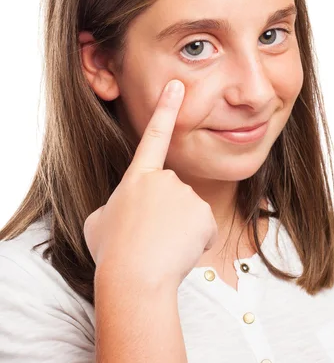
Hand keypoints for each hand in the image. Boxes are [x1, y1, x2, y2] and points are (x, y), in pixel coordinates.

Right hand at [84, 79, 216, 289]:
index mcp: (137, 178)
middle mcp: (165, 179)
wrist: (134, 276)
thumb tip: (122, 213)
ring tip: (161, 247)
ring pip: (190, 215)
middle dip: (168, 216)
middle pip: (174, 195)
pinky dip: (195, 243)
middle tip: (150, 237)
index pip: (153, 137)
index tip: (177, 85)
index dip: (165, 110)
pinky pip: (204, 230)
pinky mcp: (204, 213)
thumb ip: (115, 208)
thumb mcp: (99, 223)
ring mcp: (186, 194)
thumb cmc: (112, 251)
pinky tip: (179, 252)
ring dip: (180, 232)